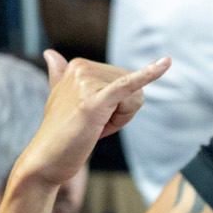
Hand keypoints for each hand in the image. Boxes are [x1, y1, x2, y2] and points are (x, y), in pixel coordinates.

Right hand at [14, 52, 169, 191]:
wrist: (46, 160)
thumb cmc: (61, 131)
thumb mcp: (62, 98)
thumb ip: (60, 76)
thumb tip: (51, 53)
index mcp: (79, 65)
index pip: (125, 80)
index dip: (118, 104)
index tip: (94, 115)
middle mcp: (81, 68)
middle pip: (134, 88)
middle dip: (123, 112)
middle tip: (94, 125)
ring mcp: (86, 84)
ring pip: (135, 98)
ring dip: (121, 120)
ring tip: (94, 127)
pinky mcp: (93, 102)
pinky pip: (128, 86)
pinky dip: (149, 74)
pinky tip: (166, 63)